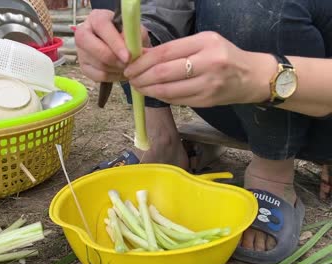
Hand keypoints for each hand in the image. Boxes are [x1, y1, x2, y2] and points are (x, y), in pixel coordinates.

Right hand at [75, 10, 151, 82]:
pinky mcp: (83, 66)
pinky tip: (121, 72)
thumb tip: (131, 47)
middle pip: (93, 48)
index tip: (128, 56)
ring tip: (128, 67)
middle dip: (113, 58)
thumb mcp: (134, 30)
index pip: (102, 27)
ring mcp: (81, 51)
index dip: (115, 42)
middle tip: (127, 64)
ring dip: (116, 68)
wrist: (121, 45)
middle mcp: (83, 33)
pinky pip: (98, 76)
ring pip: (98, 64)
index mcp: (96, 18)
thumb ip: (134, 35)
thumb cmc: (127, 34)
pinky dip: (113, 76)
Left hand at [124, 31, 275, 106]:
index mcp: (205, 43)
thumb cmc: (224, 56)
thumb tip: (142, 56)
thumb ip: (175, 49)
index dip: (143, 61)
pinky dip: (161, 97)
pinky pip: (176, 100)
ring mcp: (208, 84)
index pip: (165, 52)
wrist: (252, 77)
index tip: (130, 66)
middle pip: (163, 72)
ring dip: (148, 90)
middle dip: (141, 77)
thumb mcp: (203, 43)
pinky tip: (154, 93)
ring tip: (138, 87)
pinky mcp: (207, 101)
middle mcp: (208, 63)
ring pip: (168, 90)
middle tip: (131, 79)